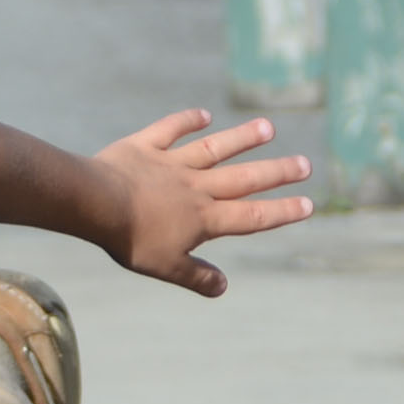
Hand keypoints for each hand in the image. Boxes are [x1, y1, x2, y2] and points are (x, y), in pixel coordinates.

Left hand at [89, 107, 314, 297]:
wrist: (96, 203)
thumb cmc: (131, 239)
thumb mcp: (166, 267)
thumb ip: (197, 276)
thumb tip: (224, 287)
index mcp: (204, 218)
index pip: (252, 216)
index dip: (282, 211)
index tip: (308, 204)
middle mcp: (196, 187)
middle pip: (244, 178)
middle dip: (277, 172)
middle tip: (305, 163)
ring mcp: (172, 163)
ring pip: (215, 149)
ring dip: (242, 138)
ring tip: (268, 128)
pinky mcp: (145, 147)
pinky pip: (170, 130)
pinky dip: (187, 122)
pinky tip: (204, 116)